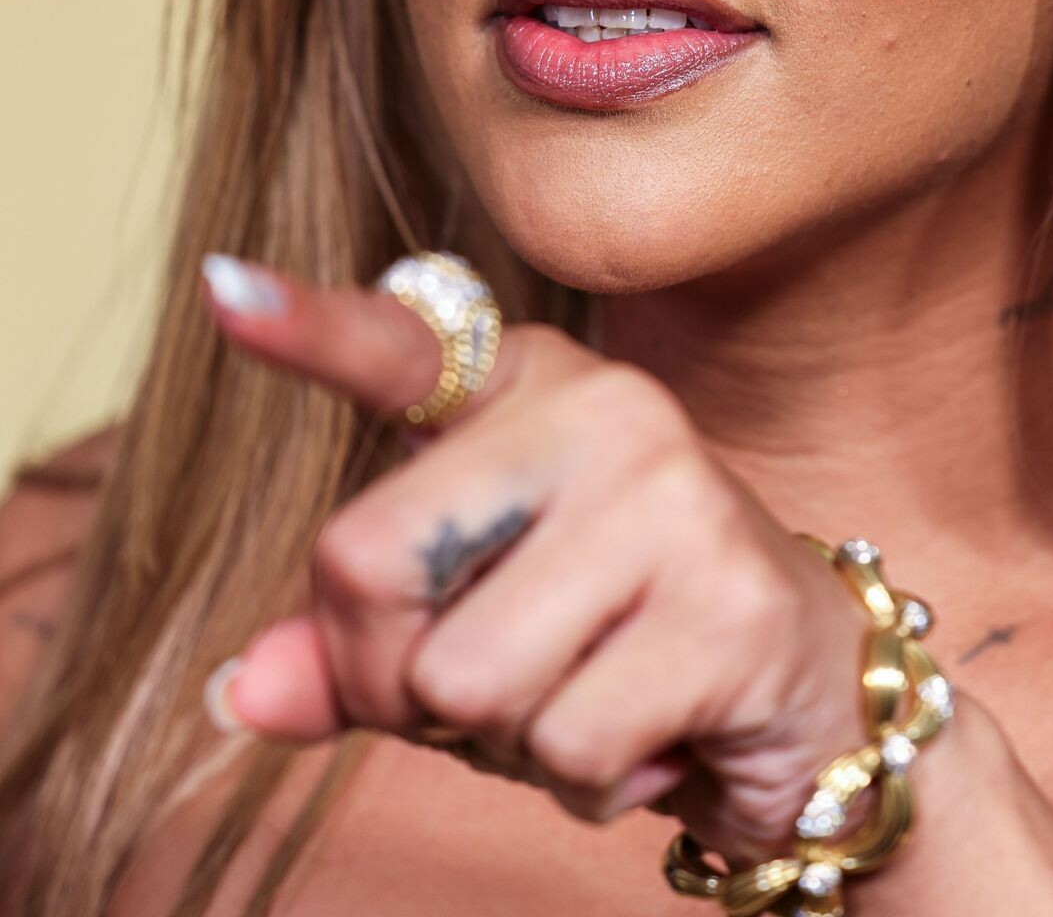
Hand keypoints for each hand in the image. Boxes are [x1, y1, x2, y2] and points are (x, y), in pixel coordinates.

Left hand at [198, 257, 880, 867]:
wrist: (805, 691)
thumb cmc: (610, 644)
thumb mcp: (466, 631)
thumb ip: (354, 646)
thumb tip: (242, 689)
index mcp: (526, 385)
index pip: (404, 346)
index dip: (310, 328)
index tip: (225, 291)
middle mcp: (600, 407)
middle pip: (370, 564)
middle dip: (393, 680)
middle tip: (489, 688)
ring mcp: (671, 492)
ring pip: (465, 677)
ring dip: (503, 742)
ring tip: (589, 699)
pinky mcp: (726, 599)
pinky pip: (565, 745)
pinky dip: (585, 783)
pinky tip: (654, 733)